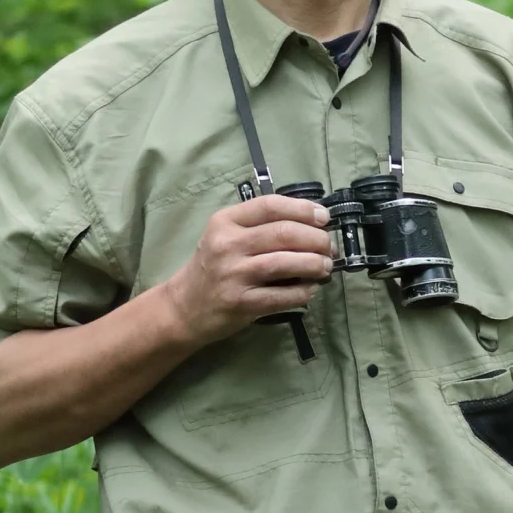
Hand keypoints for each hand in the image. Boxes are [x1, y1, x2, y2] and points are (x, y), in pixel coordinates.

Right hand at [162, 195, 333, 348]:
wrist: (184, 306)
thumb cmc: (213, 266)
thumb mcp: (226, 235)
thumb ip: (261, 225)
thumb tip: (312, 223)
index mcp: (225, 221)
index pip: (270, 205)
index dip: (303, 209)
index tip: (323, 217)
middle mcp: (227, 244)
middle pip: (284, 233)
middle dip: (316, 239)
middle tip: (328, 247)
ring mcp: (233, 274)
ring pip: (286, 262)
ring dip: (314, 264)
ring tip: (325, 267)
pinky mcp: (241, 302)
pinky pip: (282, 295)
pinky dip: (303, 292)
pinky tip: (311, 289)